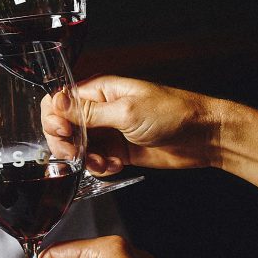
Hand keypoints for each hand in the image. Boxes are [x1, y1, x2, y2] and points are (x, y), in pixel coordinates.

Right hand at [42, 76, 224, 176]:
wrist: (203, 137)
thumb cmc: (173, 113)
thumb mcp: (126, 111)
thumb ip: (89, 112)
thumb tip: (56, 103)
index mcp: (100, 90)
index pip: (59, 101)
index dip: (53, 119)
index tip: (64, 134)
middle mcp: (100, 109)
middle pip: (62, 127)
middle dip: (65, 144)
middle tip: (77, 155)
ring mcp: (109, 131)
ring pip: (77, 148)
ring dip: (84, 159)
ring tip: (103, 162)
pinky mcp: (118, 150)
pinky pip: (94, 161)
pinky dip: (99, 168)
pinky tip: (114, 166)